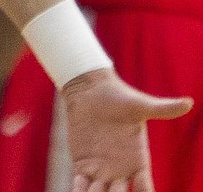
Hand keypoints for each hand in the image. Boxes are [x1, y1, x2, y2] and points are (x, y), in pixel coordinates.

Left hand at [63, 65, 190, 191]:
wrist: (91, 89)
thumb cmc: (119, 97)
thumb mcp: (141, 106)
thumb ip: (164, 109)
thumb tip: (189, 102)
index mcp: (138, 161)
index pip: (145, 190)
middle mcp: (121, 171)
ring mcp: (101, 170)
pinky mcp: (83, 164)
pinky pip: (81, 186)